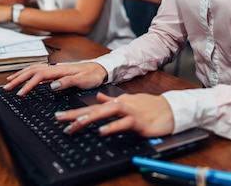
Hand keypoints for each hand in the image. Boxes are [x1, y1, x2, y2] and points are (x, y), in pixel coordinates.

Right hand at [4, 62, 107, 94]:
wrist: (100, 69)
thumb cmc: (93, 75)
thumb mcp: (83, 81)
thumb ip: (67, 82)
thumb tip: (52, 85)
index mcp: (60, 70)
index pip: (39, 76)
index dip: (28, 84)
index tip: (20, 93)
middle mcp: (55, 67)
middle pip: (32, 70)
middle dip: (18, 78)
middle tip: (7, 87)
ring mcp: (55, 68)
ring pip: (33, 68)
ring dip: (21, 74)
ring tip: (10, 81)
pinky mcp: (56, 70)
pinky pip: (38, 69)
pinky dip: (28, 72)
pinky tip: (24, 76)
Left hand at [57, 92, 173, 137]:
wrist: (170, 109)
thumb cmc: (150, 107)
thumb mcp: (128, 102)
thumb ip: (112, 101)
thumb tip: (98, 98)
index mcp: (116, 103)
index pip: (92, 107)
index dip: (75, 112)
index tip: (60, 116)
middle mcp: (120, 105)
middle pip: (94, 109)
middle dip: (76, 114)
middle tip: (60, 119)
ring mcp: (129, 111)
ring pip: (106, 113)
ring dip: (91, 117)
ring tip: (77, 123)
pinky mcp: (138, 120)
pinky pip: (123, 123)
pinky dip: (112, 126)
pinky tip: (103, 131)